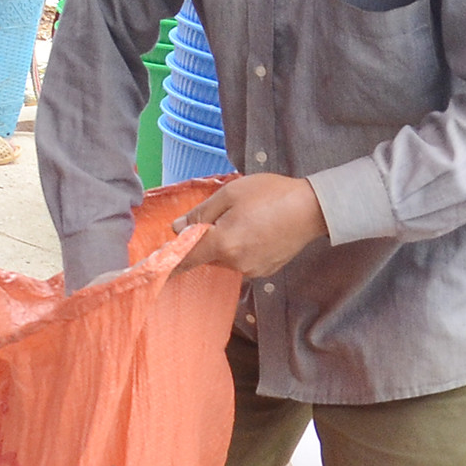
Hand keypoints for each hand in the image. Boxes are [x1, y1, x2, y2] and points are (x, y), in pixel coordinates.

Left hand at [175, 173, 327, 278]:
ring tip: (246, 219)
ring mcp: (252, 270)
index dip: (168, 262)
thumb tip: (177, 228)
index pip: (185, 260)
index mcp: (223, 244)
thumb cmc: (271, 195)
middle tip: (222, 215)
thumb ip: (200, 213)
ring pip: (224, 259)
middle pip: (206, 256)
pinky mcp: (266, 271)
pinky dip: (242, 248)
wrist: (314, 208)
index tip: (152, 267)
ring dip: (225, 243)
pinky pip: (242, 261)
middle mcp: (235, 264)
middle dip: (205, 240)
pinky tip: (257, 230)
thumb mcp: (230, 194)